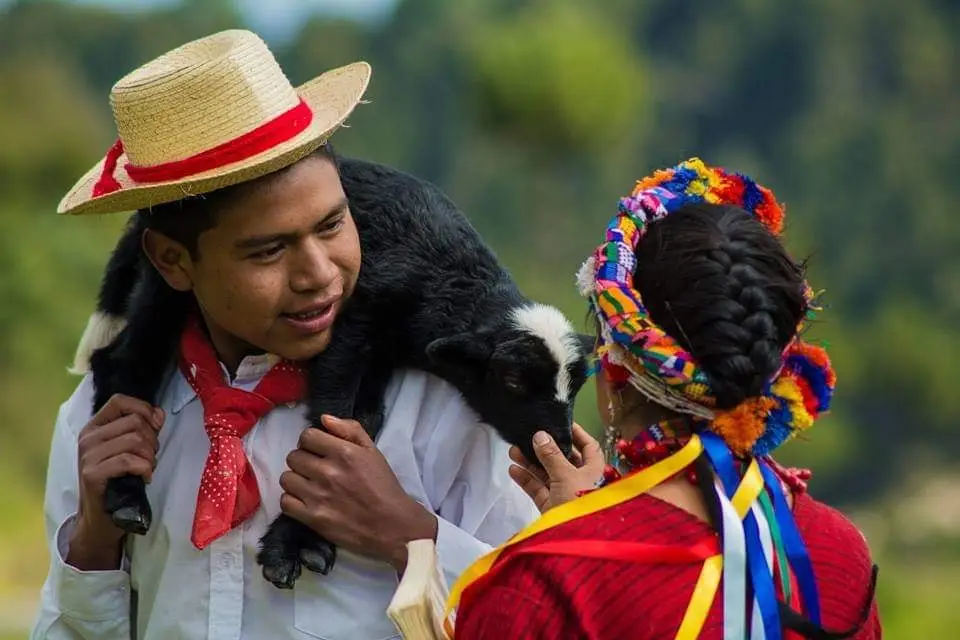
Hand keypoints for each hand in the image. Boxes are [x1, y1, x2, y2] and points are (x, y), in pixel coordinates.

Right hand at [69, 394, 163, 569]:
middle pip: (134, 421)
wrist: (100, 518)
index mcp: (94, 427)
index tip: (155, 426)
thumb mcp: (129, 450)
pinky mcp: (92, 474)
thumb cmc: (118, 481)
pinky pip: (128, 460)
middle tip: (150, 457)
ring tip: (147, 468)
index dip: (143, 409)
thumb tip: (158, 413)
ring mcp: (87, 456)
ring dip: (149, 455)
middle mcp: (88, 437)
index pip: (120, 401)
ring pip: (134, 440)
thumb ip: (142, 429)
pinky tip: (145, 478)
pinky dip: (144, 468)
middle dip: (152, 439)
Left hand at [279, 415, 437, 572]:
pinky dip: (292, 500)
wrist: (392, 525)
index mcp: (344, 453)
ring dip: (296, 480)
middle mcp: (328, 472)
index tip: (317, 450)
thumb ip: (350, 430)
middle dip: (303, 460)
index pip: (307, 436)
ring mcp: (318, 496)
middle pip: (294, 456)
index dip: (311, 442)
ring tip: (309, 485)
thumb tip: (324, 419)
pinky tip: (305, 501)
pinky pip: (285, 502)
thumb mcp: (373, 452)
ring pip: (286, 478)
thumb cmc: (384, 486)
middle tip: (315, 470)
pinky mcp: (312, 518)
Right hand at [509, 423, 603, 512]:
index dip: (576, 433)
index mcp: (595, 470)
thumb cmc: (580, 503)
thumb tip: (539, 435)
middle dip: (545, 448)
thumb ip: (551, 455)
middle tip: (528, 436)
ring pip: (547, 474)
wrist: (577, 542)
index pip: (588, 446)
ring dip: (531, 463)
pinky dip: (527, 480)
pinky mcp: (552, 508)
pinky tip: (513, 469)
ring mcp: (566, 495)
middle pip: (563, 459)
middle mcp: (582, 481)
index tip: (560, 422)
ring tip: (513, 450)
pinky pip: (539, 490)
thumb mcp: (566, 475)